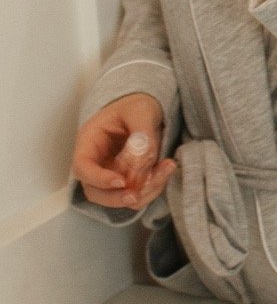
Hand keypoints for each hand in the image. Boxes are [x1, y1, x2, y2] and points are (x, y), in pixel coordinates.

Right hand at [72, 93, 174, 210]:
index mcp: (90, 140)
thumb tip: (143, 154)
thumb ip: (142, 130)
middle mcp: (96, 161)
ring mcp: (110, 173)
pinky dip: (152, 187)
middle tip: (137, 196)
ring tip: (166, 170)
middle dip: (116, 198)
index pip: (83, 167)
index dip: (98, 179)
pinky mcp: (127, 179)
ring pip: (118, 197)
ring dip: (142, 192)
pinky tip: (167, 168)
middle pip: (95, 192)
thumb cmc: (136, 105)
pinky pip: (136, 192)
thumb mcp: (140, 109)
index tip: (121, 181)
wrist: (146, 108)